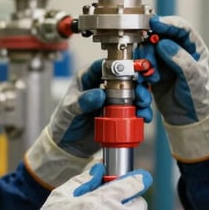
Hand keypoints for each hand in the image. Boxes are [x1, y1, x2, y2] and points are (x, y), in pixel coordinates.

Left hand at [25, 59, 152, 186]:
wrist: (68, 144)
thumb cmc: (64, 122)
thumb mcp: (70, 110)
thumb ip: (83, 101)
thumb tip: (100, 94)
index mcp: (88, 77)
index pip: (104, 65)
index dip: (118, 65)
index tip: (128, 70)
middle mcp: (102, 85)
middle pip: (124, 77)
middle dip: (137, 83)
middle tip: (141, 93)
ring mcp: (111, 99)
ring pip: (133, 92)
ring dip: (142, 97)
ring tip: (143, 106)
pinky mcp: (118, 113)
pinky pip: (134, 108)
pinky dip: (142, 111)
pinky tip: (144, 116)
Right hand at [134, 16, 208, 161]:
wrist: (189, 120)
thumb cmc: (199, 98)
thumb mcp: (194, 79)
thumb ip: (180, 60)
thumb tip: (163, 44)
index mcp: (192, 48)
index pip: (180, 28)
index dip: (166, 23)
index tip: (154, 24)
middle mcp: (176, 52)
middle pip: (156, 40)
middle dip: (149, 52)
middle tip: (149, 66)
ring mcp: (163, 62)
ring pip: (146, 54)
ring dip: (143, 67)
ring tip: (150, 81)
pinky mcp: (153, 74)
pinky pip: (141, 71)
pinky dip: (140, 81)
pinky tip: (144, 94)